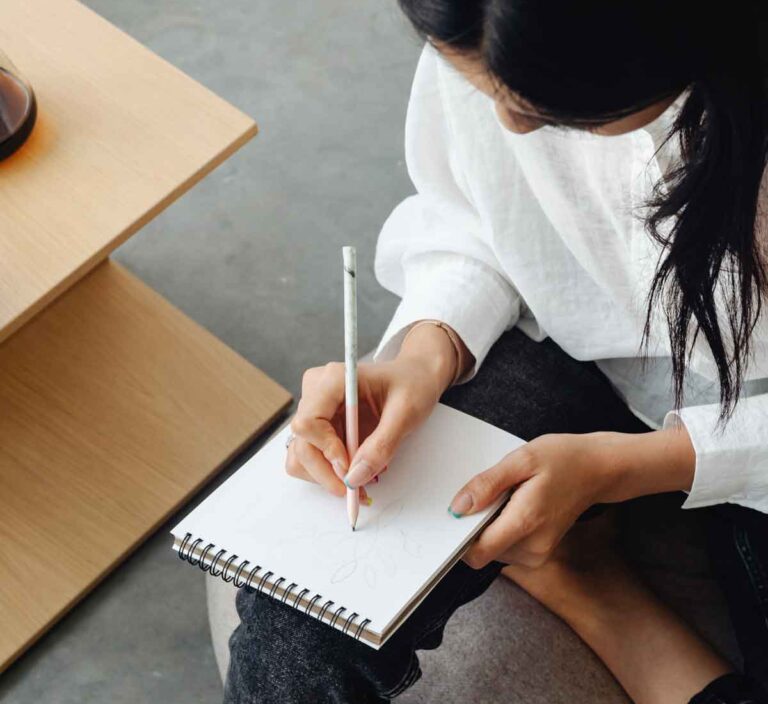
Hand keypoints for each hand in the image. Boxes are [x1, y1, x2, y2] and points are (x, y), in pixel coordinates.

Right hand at [286, 322, 469, 494]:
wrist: (415, 377)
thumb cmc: (412, 385)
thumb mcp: (406, 413)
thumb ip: (381, 446)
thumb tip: (355, 478)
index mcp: (334, 380)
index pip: (308, 422)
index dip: (326, 449)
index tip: (349, 466)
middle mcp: (317, 392)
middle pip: (302, 443)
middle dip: (326, 472)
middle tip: (355, 489)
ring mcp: (316, 408)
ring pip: (301, 454)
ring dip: (325, 476)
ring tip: (358, 482)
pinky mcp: (321, 424)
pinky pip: (312, 456)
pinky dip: (329, 472)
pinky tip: (354, 472)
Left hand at [452, 427, 695, 568]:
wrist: (598, 470)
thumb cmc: (562, 459)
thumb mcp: (522, 459)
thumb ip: (488, 484)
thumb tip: (457, 508)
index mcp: (526, 522)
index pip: (478, 553)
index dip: (459, 538)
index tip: (455, 515)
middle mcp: (532, 547)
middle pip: (482, 551)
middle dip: (475, 527)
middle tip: (488, 494)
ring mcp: (537, 554)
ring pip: (493, 550)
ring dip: (489, 527)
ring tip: (506, 496)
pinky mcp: (538, 553)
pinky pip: (505, 547)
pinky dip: (501, 529)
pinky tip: (513, 505)